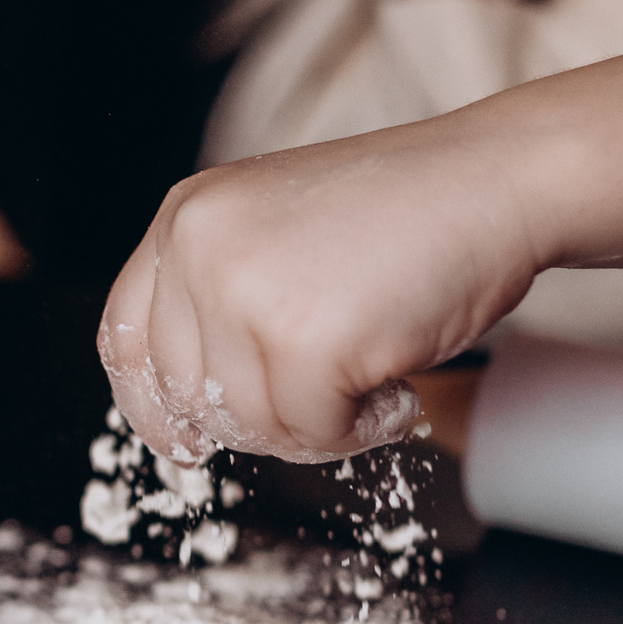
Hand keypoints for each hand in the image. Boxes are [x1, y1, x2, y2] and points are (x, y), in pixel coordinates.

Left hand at [97, 119, 548, 463]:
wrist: (497, 180)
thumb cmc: (406, 214)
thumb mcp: (276, 231)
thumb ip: (221, 298)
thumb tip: (188, 416)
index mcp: (185, 217)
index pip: (125, 339)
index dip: (150, 406)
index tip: (184, 443)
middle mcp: (199, 246)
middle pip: (190, 396)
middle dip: (262, 418)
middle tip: (330, 394)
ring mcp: (246, 290)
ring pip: (250, 424)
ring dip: (318, 426)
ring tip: (373, 377)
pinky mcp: (303, 338)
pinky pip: (312, 433)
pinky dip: (361, 431)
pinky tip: (397, 388)